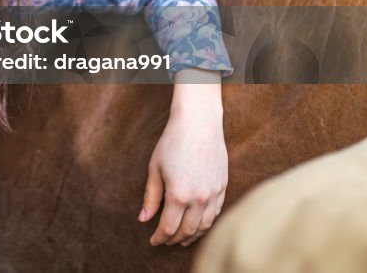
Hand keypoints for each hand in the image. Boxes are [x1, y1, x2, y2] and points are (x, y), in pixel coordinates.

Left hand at [139, 72, 226, 246]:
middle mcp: (198, 199)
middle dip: (175, 239)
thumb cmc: (172, 142)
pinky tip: (199, 225)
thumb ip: (151, 196)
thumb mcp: (155, 169)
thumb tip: (143, 218)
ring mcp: (213, 194)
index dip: (159, 237)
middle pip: (187, 230)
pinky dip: (207, 223)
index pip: (168, 227)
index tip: (153, 241)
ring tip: (183, 239)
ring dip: (193, 236)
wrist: (199, 123)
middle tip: (166, 241)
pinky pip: (216, 213)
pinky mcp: (223, 187)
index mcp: (178, 195)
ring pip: (204, 225)